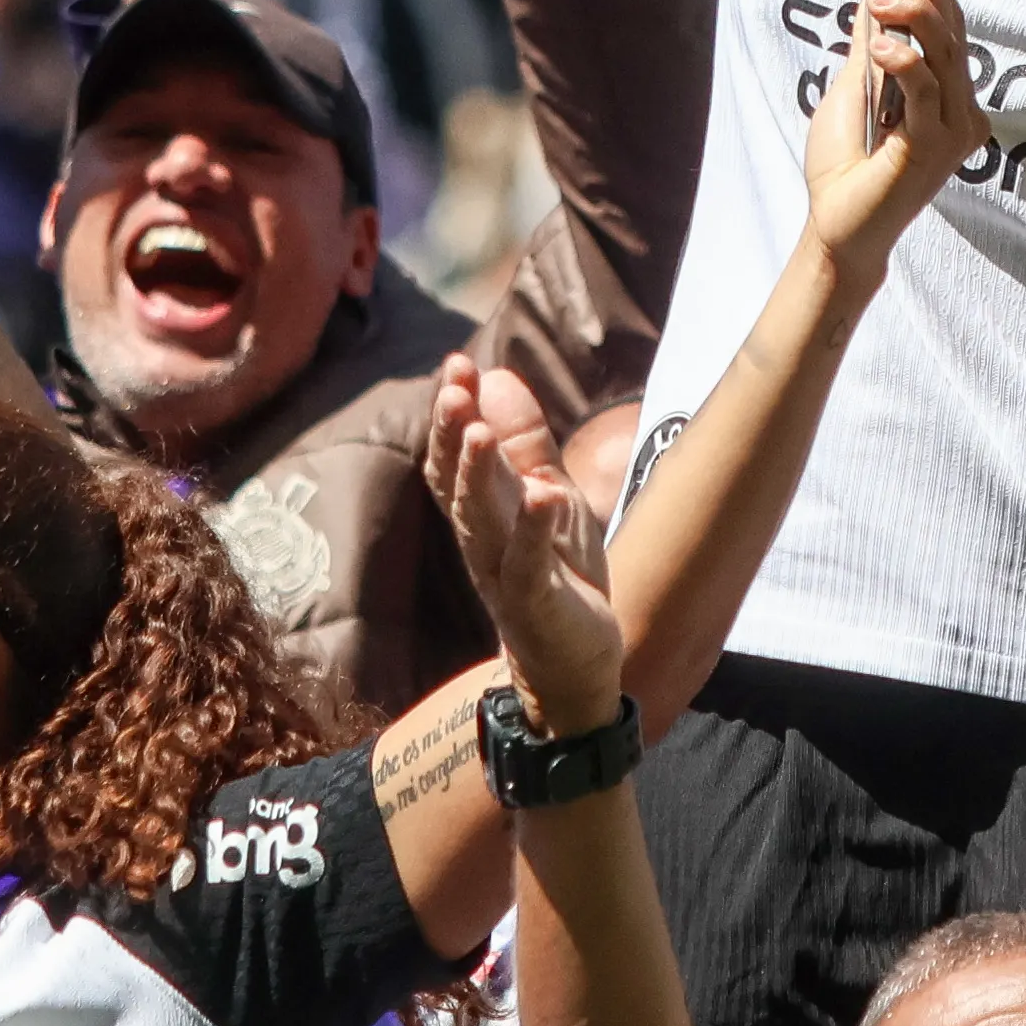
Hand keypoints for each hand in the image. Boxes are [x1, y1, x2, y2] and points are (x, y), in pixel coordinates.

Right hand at [427, 356, 626, 732]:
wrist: (574, 661)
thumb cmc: (556, 572)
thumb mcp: (548, 495)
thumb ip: (525, 442)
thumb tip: (497, 376)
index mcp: (482, 512)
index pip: (453, 457)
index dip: (451, 414)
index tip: (456, 363)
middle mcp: (482, 542)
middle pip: (456, 485)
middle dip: (452, 436)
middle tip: (453, 388)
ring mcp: (503, 576)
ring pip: (481, 523)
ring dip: (478, 477)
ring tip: (481, 432)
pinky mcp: (535, 607)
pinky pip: (528, 568)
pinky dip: (533, 532)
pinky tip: (544, 496)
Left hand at [803, 0, 980, 273]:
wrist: (837, 226)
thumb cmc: (846, 167)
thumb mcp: (853, 89)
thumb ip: (871, 46)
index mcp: (944, 91)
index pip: (948, 22)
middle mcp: (959, 107)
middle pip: (953, 30)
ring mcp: (954, 129)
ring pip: (946, 53)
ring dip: (912, 17)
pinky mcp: (936, 147)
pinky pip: (926, 91)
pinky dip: (904, 62)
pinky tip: (879, 48)